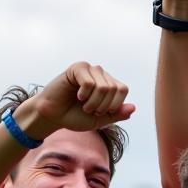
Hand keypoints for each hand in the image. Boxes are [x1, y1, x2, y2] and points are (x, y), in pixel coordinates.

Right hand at [18, 63, 133, 139]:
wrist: (54, 116)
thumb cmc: (76, 116)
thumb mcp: (101, 120)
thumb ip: (117, 114)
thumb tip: (133, 108)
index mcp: (109, 85)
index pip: (123, 89)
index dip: (115, 105)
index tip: (102, 112)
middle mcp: (101, 75)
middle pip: (114, 89)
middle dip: (103, 105)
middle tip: (90, 109)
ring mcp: (89, 70)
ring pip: (103, 87)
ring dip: (93, 102)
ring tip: (84, 105)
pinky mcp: (77, 68)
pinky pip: (89, 82)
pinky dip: (84, 94)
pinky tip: (77, 95)